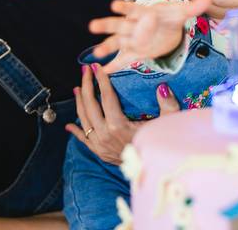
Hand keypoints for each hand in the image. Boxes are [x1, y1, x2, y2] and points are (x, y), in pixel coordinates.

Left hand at [65, 63, 179, 164]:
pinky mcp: (99, 152)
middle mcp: (105, 135)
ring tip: (77, 88)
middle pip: (90, 106)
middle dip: (86, 86)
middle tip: (85, 71)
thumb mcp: (169, 124)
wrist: (151, 171)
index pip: (106, 98)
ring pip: (84, 119)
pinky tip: (68, 124)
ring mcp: (99, 144)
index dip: (101, 81)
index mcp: (119, 126)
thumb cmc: (160, 145)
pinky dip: (75, 131)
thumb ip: (168, 105)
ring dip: (79, 102)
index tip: (97, 67)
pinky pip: (83, 139)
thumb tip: (162, 87)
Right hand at [88, 0, 210, 60]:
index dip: (124, 7)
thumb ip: (194, 6)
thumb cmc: (170, 17)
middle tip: (94, 25)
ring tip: (96, 54)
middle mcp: (133, 25)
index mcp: (143, 12)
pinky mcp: (133, 52)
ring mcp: (131, 39)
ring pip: (116, 42)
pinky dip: (114, 65)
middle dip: (107, 25)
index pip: (132, 8)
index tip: (114, 5)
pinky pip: (122, 59)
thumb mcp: (182, 12)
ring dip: (106, 47)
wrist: (166, 28)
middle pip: (119, 24)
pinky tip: (104, 71)